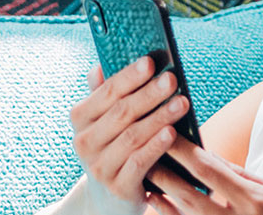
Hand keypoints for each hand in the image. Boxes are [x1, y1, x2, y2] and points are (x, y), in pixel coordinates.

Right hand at [69, 57, 191, 201]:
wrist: (107, 201)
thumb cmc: (112, 150)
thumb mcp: (103, 123)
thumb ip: (103, 95)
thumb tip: (99, 65)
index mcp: (80, 119)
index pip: (106, 92)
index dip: (129, 76)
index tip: (151, 62)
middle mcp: (85, 142)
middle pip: (121, 113)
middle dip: (149, 94)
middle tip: (172, 80)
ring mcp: (100, 167)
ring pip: (132, 136)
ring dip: (159, 117)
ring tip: (181, 103)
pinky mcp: (118, 187)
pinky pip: (139, 162)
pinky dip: (156, 146)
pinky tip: (172, 133)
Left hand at [143, 138, 262, 214]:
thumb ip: (240, 175)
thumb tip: (208, 156)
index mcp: (254, 201)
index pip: (210, 170)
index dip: (184, 150)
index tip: (167, 131)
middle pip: (190, 196)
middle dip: (165, 175)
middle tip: (142, 154)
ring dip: (163, 198)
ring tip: (146, 180)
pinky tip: (158, 203)